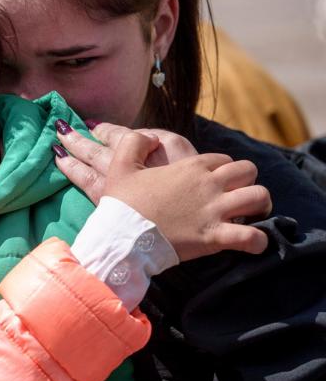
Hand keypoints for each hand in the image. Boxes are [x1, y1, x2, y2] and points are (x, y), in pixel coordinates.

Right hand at [53, 121, 271, 260]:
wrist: (121, 237)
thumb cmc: (122, 204)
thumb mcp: (121, 166)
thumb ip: (134, 143)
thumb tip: (149, 136)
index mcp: (190, 168)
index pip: (221, 159)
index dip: (221, 168)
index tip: (214, 181)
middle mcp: (209, 185)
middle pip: (248, 171)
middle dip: (247, 181)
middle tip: (237, 194)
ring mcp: (215, 211)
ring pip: (258, 197)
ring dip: (260, 205)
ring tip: (253, 214)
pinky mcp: (215, 237)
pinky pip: (250, 237)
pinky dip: (257, 241)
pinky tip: (255, 244)